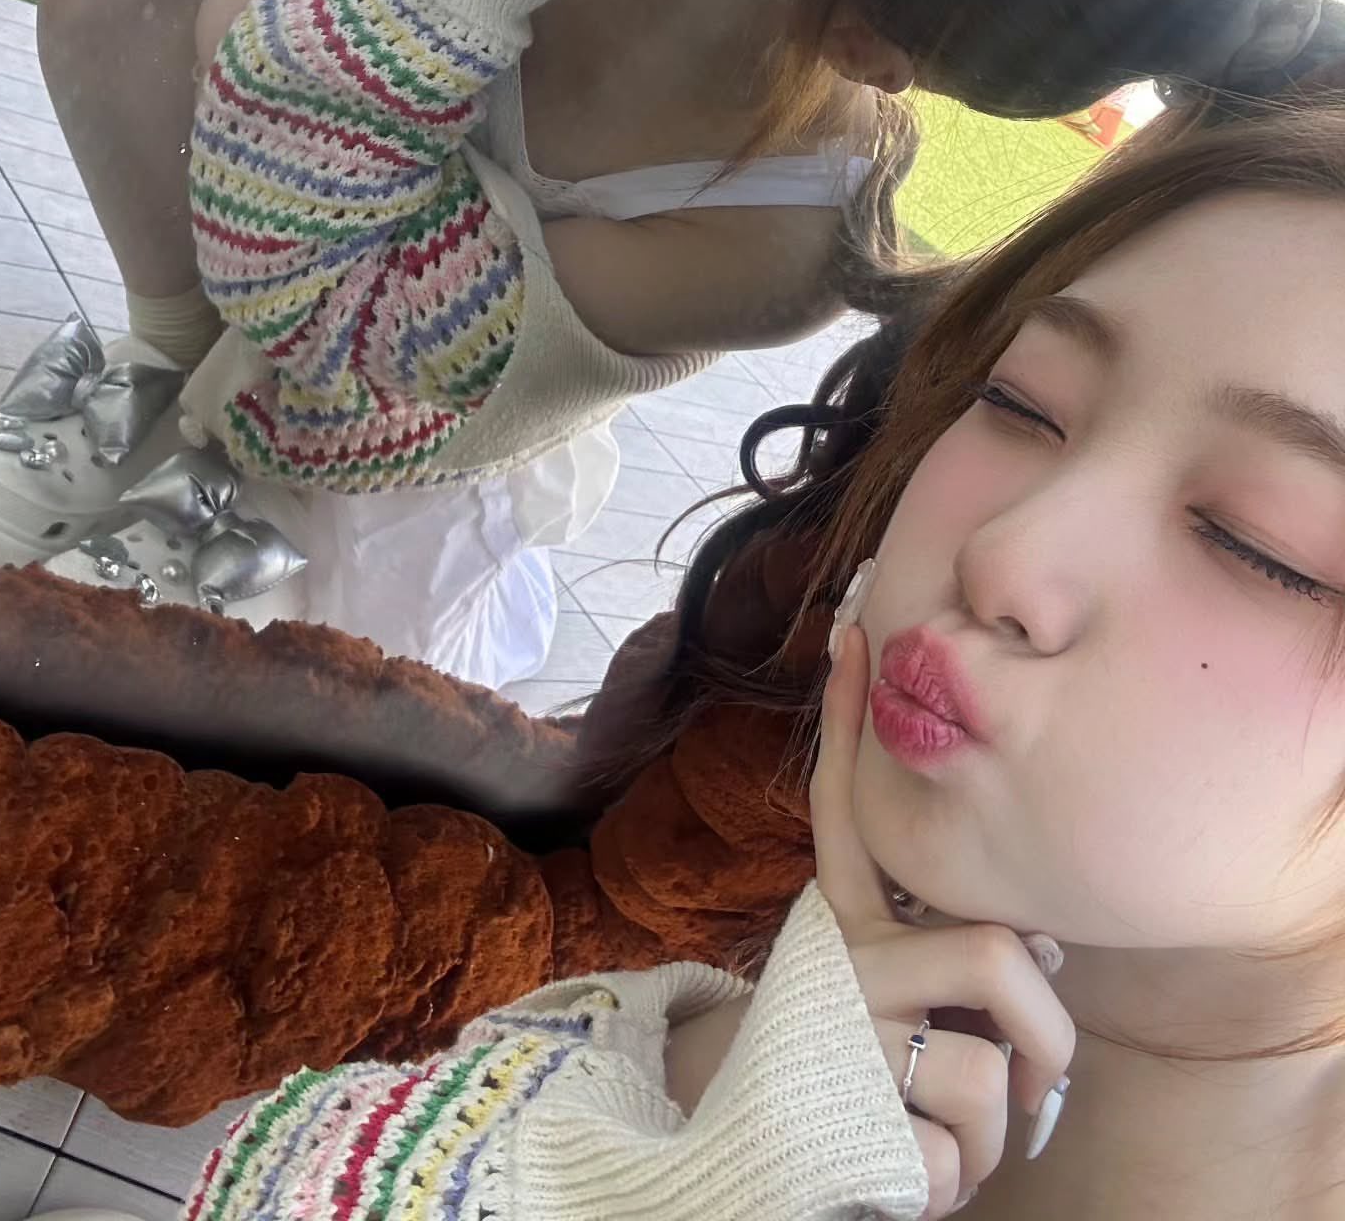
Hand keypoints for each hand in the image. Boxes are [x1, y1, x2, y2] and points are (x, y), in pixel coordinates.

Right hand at [811, 624, 1075, 1216]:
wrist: (754, 1162)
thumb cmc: (861, 1065)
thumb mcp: (894, 992)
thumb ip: (947, 946)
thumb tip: (1045, 944)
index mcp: (845, 924)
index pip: (847, 809)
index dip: (847, 722)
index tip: (854, 634)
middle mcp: (840, 966)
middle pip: (997, 955)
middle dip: (1046, 1028)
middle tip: (1035, 1070)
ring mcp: (849, 1046)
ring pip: (994, 1072)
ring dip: (997, 1132)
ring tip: (952, 1134)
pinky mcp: (862, 1132)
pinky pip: (964, 1153)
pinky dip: (961, 1180)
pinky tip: (918, 1172)